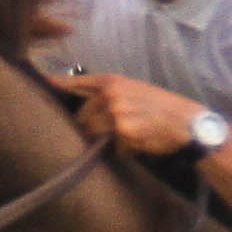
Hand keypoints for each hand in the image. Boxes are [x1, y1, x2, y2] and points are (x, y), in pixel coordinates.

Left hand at [66, 72, 207, 159]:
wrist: (185, 121)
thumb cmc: (161, 107)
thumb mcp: (135, 90)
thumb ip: (110, 95)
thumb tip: (87, 109)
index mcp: (113, 82)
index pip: (78, 83)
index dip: (60, 84)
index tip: (46, 82)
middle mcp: (110, 95)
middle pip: (82, 117)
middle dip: (90, 128)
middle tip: (112, 133)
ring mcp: (115, 113)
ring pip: (94, 133)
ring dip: (107, 140)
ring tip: (130, 136)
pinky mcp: (122, 132)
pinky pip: (113, 147)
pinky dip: (124, 149)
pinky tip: (141, 142)